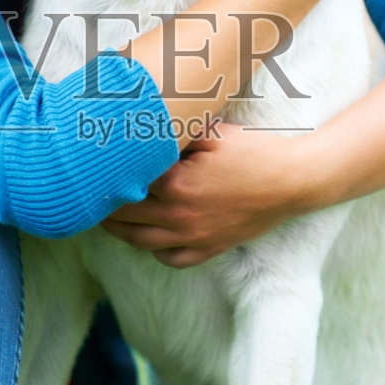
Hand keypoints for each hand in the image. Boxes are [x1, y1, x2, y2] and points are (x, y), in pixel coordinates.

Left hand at [100, 125, 313, 266]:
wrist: (292, 181)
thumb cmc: (253, 151)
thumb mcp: (212, 132)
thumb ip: (175, 133)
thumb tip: (143, 126)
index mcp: (175, 184)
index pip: (126, 183)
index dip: (109, 176)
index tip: (94, 169)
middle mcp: (178, 216)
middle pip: (125, 216)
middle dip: (105, 206)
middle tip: (92, 195)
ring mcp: (193, 236)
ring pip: (141, 241)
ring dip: (120, 231)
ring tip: (108, 219)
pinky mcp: (209, 248)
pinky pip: (171, 258)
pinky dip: (155, 250)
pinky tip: (150, 238)